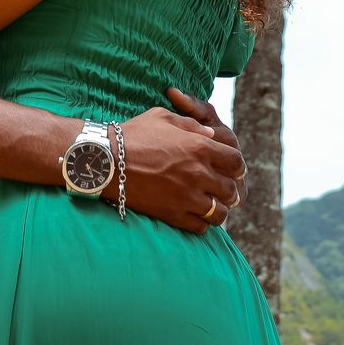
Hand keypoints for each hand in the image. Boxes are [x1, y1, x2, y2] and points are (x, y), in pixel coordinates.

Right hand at [114, 101, 244, 234]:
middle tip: (221, 189)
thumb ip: (192, 125)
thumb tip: (211, 135)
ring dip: (218, 209)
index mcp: (200, 147)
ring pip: (219, 212)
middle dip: (228, 189)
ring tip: (210, 205)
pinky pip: (200, 227)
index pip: (236, 162)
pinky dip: (202, 223)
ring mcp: (186, 196)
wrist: (106, 160)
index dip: (236, 166)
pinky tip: (194, 215)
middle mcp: (198, 173)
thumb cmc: (133, 134)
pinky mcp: (173, 214)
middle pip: (231, 189)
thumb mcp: (164, 118)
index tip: (232, 169)